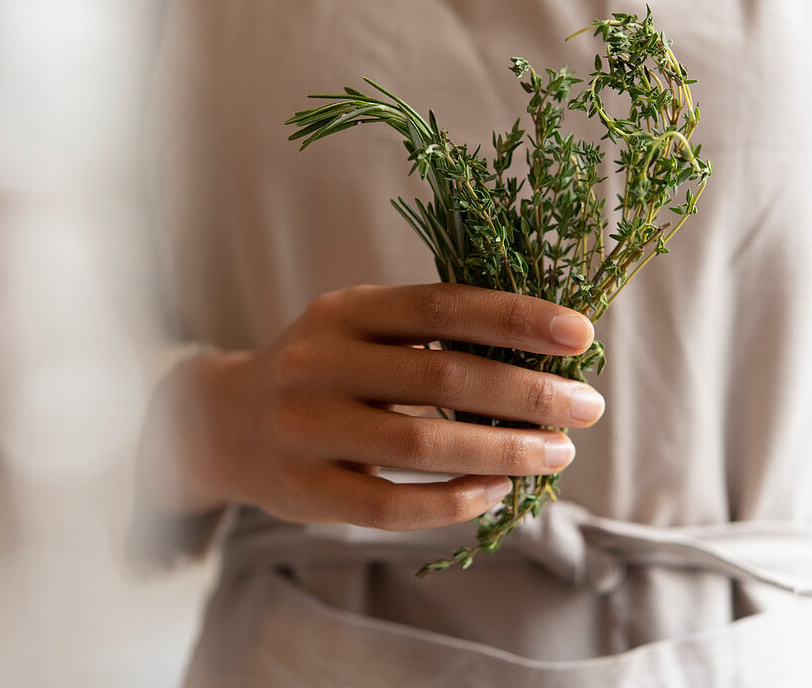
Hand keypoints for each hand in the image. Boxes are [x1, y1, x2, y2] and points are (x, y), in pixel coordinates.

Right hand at [151, 283, 603, 530]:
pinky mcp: (304, 490)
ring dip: (504, 451)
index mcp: (344, 311)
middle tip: (588, 407)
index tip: (581, 335)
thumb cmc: (323, 371)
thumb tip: (541, 354)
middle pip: (442, 377)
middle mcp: (319, 363)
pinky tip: (496, 491)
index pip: (441, 306)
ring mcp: (306, 430)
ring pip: (421, 445)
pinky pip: (392, 505)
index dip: (515, 318)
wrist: (224, 424)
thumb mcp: (360, 330)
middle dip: (528, 393)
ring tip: (557, 453)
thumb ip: (429, 336)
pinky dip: (454, 501)